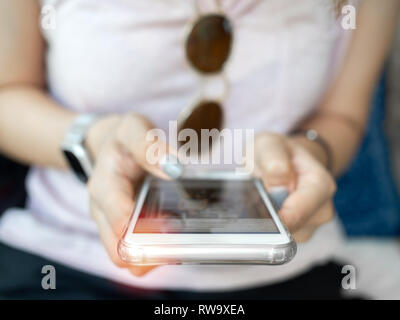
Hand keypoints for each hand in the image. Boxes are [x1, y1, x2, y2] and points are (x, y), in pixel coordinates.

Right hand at [86, 113, 170, 275]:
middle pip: (119, 249)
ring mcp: (111, 224)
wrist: (109, 147)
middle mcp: (103, 211)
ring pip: (127, 256)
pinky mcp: (122, 230)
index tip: (164, 229)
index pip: (116, 215)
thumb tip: (174, 167)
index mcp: (104, 185)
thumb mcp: (133, 129)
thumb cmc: (122, 139)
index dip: (137, 229)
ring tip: (180, 243)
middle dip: (147, 252)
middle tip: (177, 245)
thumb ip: (149, 146)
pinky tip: (175, 240)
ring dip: (152, 256)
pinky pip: (136, 250)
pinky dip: (154, 251)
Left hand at [254, 132, 335, 241]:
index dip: (276, 216)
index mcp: (320, 184)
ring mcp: (312, 224)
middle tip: (254, 196)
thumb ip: (274, 161)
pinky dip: (268, 225)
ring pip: (285, 236)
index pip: (299, 212)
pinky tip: (263, 208)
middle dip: (269, 217)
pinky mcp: (300, 233)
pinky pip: (281, 238)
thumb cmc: (277, 152)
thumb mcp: (269, 145)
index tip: (257, 209)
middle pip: (292, 228)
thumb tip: (278, 187)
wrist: (284, 159)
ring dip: (268, 221)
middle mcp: (322, 209)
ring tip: (260, 198)